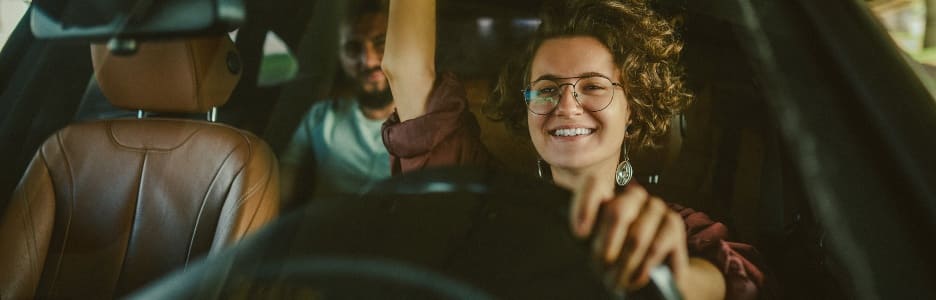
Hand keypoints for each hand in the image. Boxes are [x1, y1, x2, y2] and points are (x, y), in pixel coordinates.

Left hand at [569, 175, 688, 292]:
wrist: (658, 271)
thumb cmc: (619, 257)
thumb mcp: (598, 247)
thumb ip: (588, 234)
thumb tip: (581, 230)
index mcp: (608, 195)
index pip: (594, 185)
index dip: (585, 205)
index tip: (580, 233)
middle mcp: (633, 196)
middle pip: (617, 212)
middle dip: (606, 248)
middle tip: (600, 271)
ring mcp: (655, 207)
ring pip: (637, 237)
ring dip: (625, 265)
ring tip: (616, 283)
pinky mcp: (674, 223)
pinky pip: (656, 247)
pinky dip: (644, 267)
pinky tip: (636, 279)